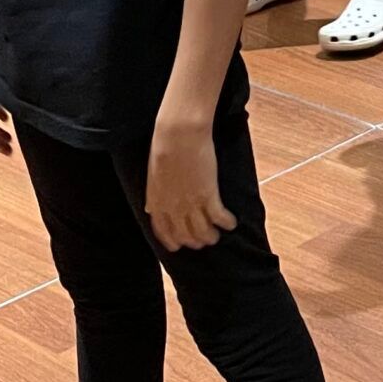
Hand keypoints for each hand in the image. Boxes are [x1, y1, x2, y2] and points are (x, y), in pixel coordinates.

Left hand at [145, 108, 234, 250]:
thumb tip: (150, 207)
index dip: (171, 241)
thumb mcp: (152, 176)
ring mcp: (191, 203)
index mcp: (157, 202)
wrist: (179, 134)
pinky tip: (231, 223)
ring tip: (216, 236)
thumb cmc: (164, 147)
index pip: (162, 230)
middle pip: (184, 235)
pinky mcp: (208, 195)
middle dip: (194, 241)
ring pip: (202, 231)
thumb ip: (154, 195)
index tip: (178, 246)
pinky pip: (219, 217)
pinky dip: (226, 223)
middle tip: (203, 241)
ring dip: (210, 237)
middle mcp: (173, 207)